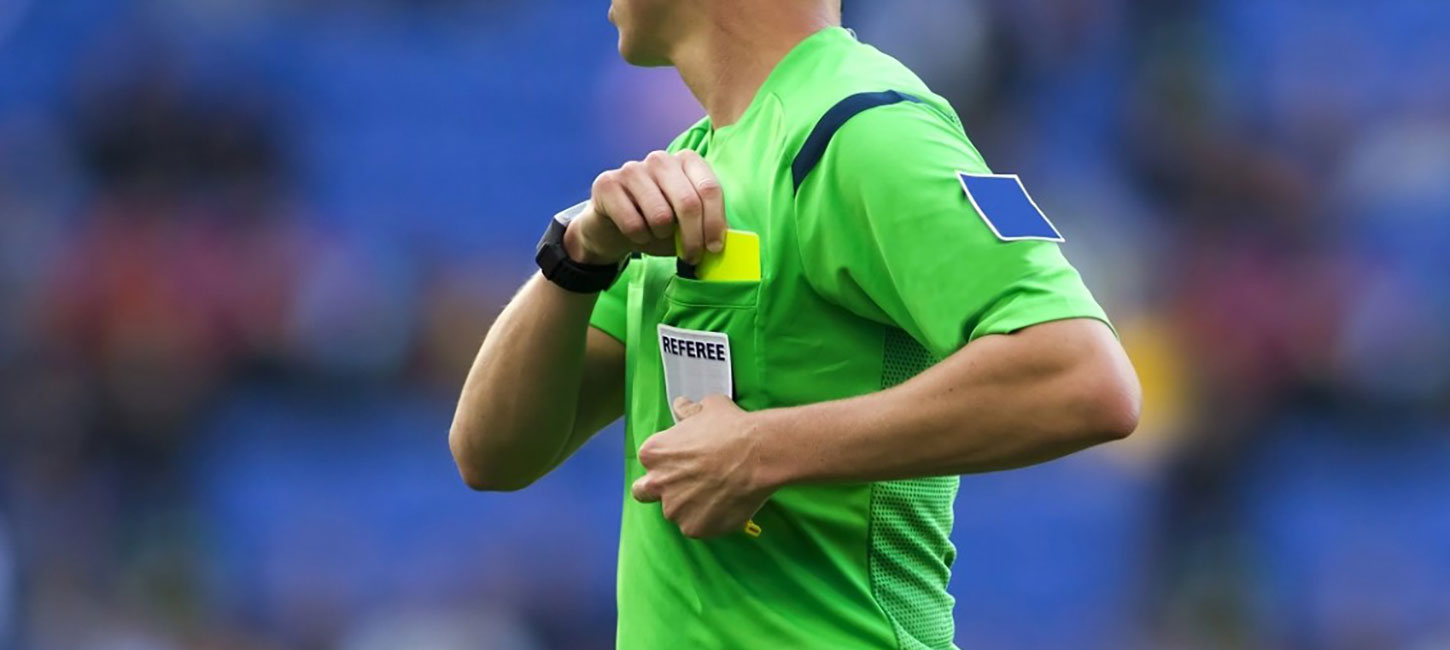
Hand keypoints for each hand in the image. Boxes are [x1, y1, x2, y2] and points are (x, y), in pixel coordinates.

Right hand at [565, 150, 725, 265]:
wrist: (612, 228)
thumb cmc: (657, 224)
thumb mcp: (688, 225)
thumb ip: (709, 225)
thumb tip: (734, 238)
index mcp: (687, 161)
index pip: (710, 189)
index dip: (715, 223)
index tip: (714, 248)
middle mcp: (660, 159)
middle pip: (688, 203)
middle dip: (693, 238)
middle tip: (691, 256)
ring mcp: (632, 168)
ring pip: (660, 215)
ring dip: (662, 236)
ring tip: (657, 234)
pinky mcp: (607, 183)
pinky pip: (633, 223)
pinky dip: (639, 238)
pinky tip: (636, 232)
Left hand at [631, 395, 774, 538]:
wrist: (759, 454)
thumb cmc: (732, 428)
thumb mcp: (707, 407)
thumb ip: (688, 411)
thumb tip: (681, 406)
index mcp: (654, 453)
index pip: (649, 462)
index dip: (667, 462)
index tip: (684, 460)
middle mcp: (658, 483)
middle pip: (645, 492)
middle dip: (660, 489)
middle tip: (686, 483)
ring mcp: (675, 509)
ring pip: (677, 511)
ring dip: (690, 505)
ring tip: (718, 492)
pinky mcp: (695, 528)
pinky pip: (699, 527)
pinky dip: (710, 519)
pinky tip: (728, 504)